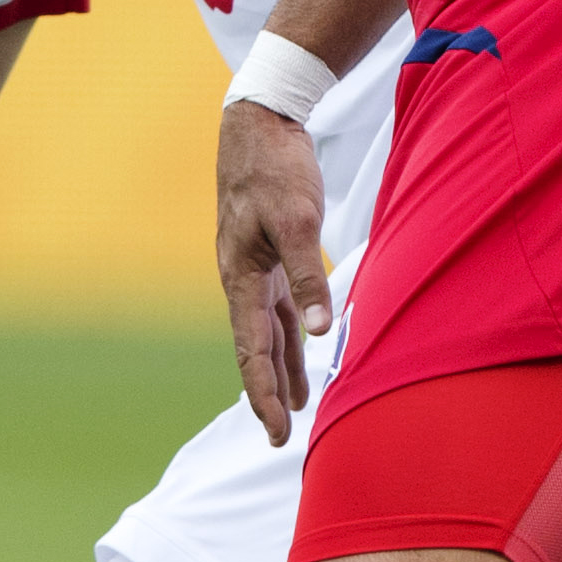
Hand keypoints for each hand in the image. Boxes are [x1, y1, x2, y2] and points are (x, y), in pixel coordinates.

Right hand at [217, 103, 332, 443]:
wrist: (259, 122)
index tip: (276, 432)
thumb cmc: (276, 169)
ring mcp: (255, 268)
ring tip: (294, 409)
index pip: (251, 351)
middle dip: (267, 394)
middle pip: (254, 349)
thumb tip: (320, 333)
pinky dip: (292, 334)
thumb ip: (308, 278)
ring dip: (280, 369)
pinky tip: (307, 346)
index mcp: (241, 278)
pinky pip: (280, 306)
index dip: (263, 394)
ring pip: (268, 331)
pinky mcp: (270, 253)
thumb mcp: (297, 221)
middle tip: (279, 439)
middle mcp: (243, 280)